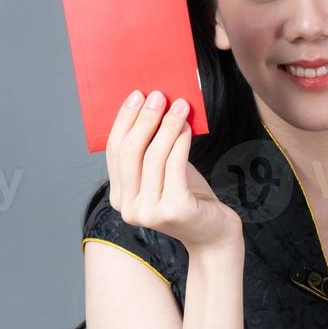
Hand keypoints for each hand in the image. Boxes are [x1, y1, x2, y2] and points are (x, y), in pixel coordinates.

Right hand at [105, 89, 241, 255]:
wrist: (213, 233)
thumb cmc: (188, 197)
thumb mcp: (162, 173)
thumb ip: (149, 150)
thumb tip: (149, 106)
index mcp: (119, 198)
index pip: (114, 152)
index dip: (124, 121)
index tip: (137, 96)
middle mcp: (128, 209)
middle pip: (130, 152)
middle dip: (144, 118)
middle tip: (158, 96)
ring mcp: (150, 212)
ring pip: (153, 156)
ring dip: (167, 125)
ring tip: (179, 106)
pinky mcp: (174, 210)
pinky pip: (175, 165)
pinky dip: (180, 141)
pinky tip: (187, 127)